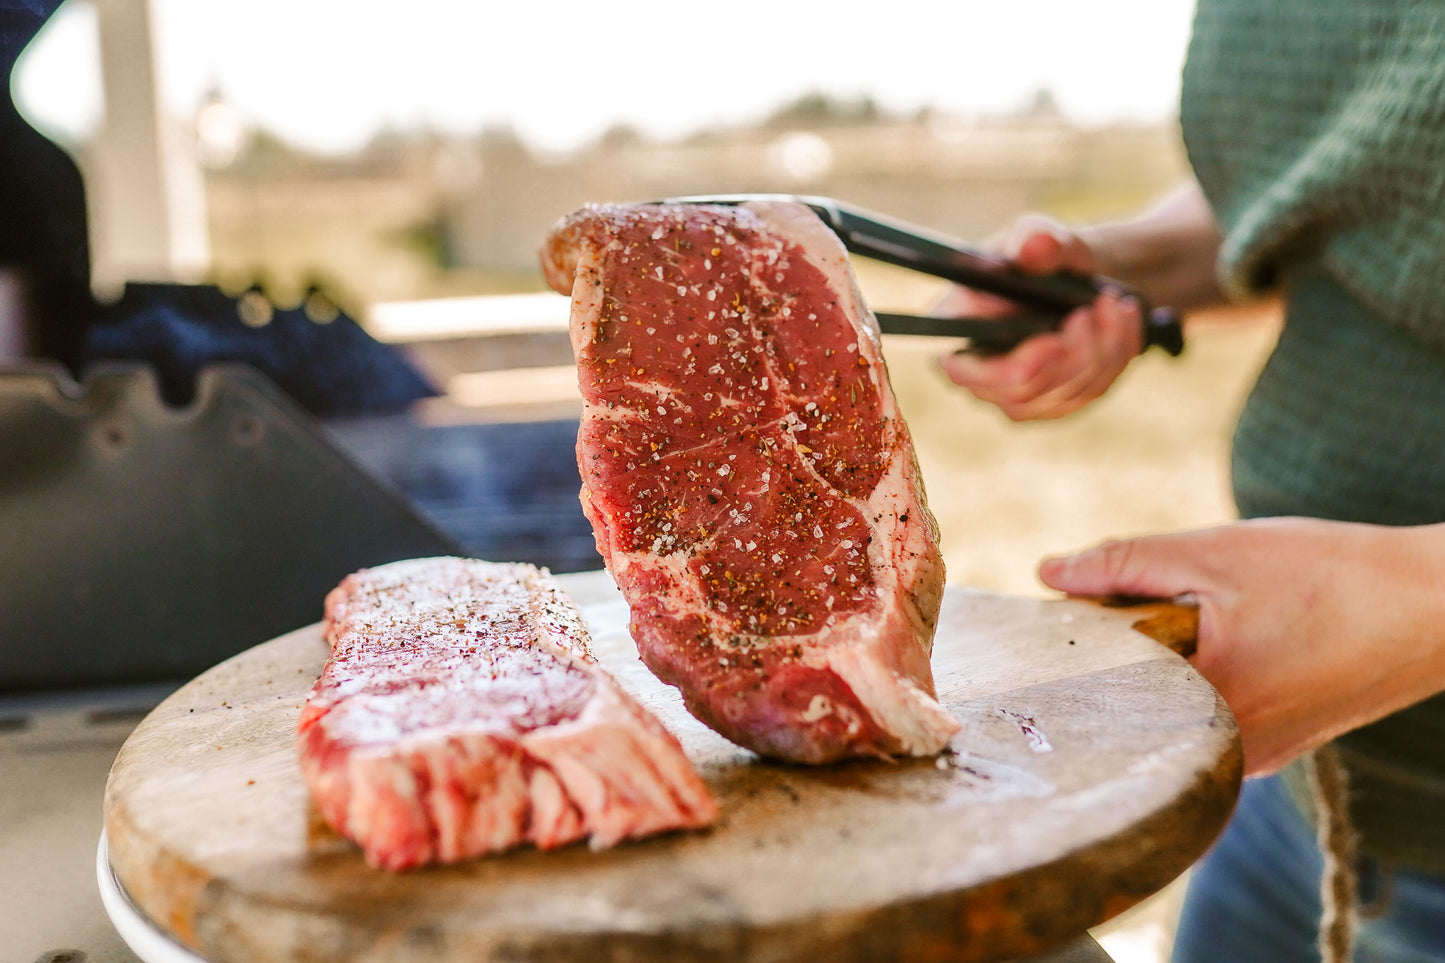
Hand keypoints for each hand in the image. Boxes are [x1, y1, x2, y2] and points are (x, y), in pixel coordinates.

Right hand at [935, 214, 1142, 420]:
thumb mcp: (1038, 233)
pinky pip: (1091, 393)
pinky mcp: (1053, 402)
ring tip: (1113, 303)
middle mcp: (980, 371)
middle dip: (1071, 354)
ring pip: (1064, 395)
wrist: (1076, 276)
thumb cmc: (1042, 255)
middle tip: (1095, 307)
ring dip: (1102, 348)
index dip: (1007, 370)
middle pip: (1022, 394)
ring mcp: (1017, 394)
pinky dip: (1117, 354)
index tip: (1054, 341)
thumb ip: (1034, 236)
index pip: (964, 372)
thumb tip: (1034, 246)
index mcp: (957, 328)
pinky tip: (1124, 320)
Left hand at [1038, 518, 1444, 775]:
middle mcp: (1221, 752)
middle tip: (1113, 600)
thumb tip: (1046, 572)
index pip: (1094, 683)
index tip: (1055, 608)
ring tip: (1192, 614)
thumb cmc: (1330, 576)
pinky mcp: (1270, 749)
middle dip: (1113, 649)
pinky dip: (1196, 675)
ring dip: (1158, 661)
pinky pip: (1204, 714)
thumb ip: (1121, 564)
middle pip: (1126, 700)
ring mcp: (1248, 758)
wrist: (1439, 608)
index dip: (1070, 639)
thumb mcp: (1213, 555)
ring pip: (1165, 707)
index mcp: (1199, 709)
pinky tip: (1220, 638)